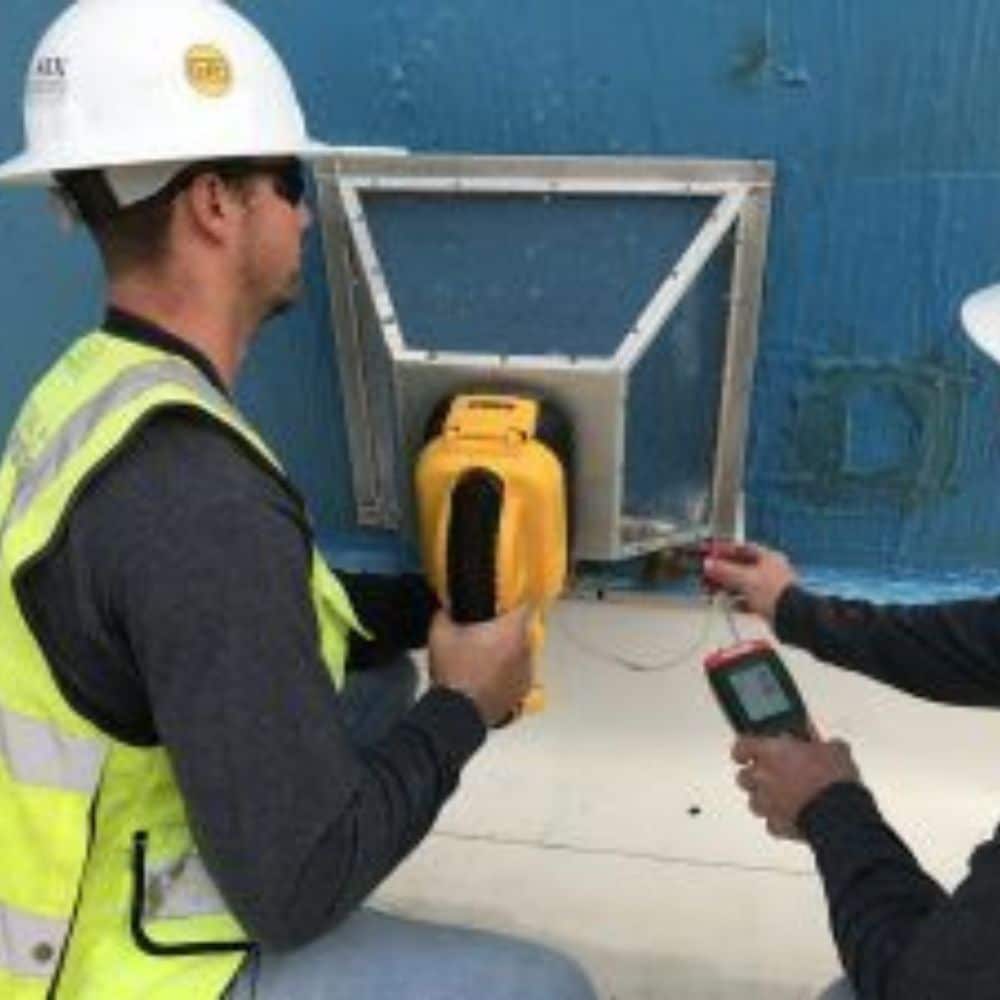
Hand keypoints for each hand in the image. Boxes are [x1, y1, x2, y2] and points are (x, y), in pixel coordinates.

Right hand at [428, 606, 532, 727]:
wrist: (456, 712)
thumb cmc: (453, 672)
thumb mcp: (440, 634)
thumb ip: (445, 613)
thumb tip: (448, 606)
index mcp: (509, 630)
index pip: (524, 606)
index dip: (511, 605)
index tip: (501, 607)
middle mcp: (525, 649)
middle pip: (522, 630)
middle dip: (507, 630)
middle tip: (485, 634)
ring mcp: (526, 672)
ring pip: (522, 652)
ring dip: (509, 652)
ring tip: (485, 659)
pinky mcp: (523, 691)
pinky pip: (520, 674)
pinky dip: (509, 673)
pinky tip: (490, 676)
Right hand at [703, 541, 797, 624]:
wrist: (791, 618)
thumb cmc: (772, 592)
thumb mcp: (745, 578)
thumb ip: (725, 570)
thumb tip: (708, 564)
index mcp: (768, 557)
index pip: (743, 548)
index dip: (725, 549)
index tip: (711, 553)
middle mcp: (770, 570)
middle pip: (741, 567)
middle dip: (723, 571)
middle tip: (707, 574)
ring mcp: (769, 588)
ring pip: (743, 584)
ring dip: (728, 587)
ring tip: (713, 591)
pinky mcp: (768, 604)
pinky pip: (748, 600)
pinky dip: (737, 601)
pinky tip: (728, 604)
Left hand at [731, 732, 860, 839]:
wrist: (839, 813)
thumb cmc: (831, 778)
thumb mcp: (833, 749)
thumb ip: (820, 744)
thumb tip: (826, 745)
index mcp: (769, 751)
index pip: (741, 747)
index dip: (743, 751)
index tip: (746, 753)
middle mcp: (762, 777)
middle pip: (743, 777)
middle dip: (754, 777)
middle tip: (771, 776)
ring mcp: (767, 803)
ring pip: (754, 802)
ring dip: (765, 799)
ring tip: (782, 798)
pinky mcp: (777, 825)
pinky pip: (771, 823)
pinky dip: (780, 821)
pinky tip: (793, 817)